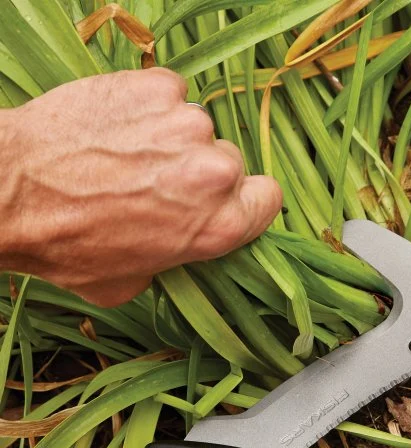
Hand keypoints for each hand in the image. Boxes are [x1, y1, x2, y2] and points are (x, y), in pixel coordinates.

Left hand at [0, 68, 281, 306]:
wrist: (9, 189)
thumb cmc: (68, 246)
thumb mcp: (134, 281)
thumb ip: (177, 257)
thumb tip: (183, 241)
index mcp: (216, 225)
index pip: (269, 199)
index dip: (247, 201)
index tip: (225, 201)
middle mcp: (212, 173)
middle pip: (230, 164)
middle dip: (201, 173)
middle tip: (158, 183)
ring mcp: (184, 123)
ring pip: (196, 128)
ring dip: (172, 139)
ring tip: (129, 154)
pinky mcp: (154, 86)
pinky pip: (167, 95)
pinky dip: (148, 108)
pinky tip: (118, 127)